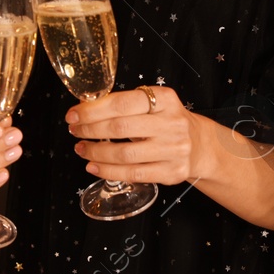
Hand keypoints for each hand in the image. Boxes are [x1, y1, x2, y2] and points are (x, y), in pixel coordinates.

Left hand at [66, 87, 211, 186]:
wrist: (199, 145)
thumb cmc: (167, 121)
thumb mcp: (154, 104)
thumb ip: (125, 104)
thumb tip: (84, 107)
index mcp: (165, 99)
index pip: (122, 103)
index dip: (93, 110)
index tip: (74, 114)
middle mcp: (172, 123)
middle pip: (120, 128)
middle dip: (90, 130)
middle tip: (75, 130)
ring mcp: (173, 150)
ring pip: (124, 154)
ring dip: (96, 152)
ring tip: (81, 148)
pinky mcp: (172, 172)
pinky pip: (133, 174)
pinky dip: (108, 171)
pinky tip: (93, 166)